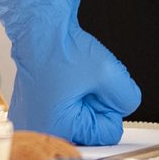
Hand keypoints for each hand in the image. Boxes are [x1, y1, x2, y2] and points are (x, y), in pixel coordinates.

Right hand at [0, 0, 140, 145]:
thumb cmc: (60, 47)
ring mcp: (33, 119)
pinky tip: (63, 80)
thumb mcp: (107, 72)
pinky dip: (68, 96)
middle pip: (90, 129)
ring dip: (82, 99)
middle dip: (95, 104)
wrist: (38, 26)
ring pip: (77, 118)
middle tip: (85, 81)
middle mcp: (41, 130)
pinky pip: (62, 109)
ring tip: (73, 78)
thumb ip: (127, 97)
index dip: (110, 106)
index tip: (99, 87)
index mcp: (58, 128)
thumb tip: (126, 106)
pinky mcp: (31, 109)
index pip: (108, 133)